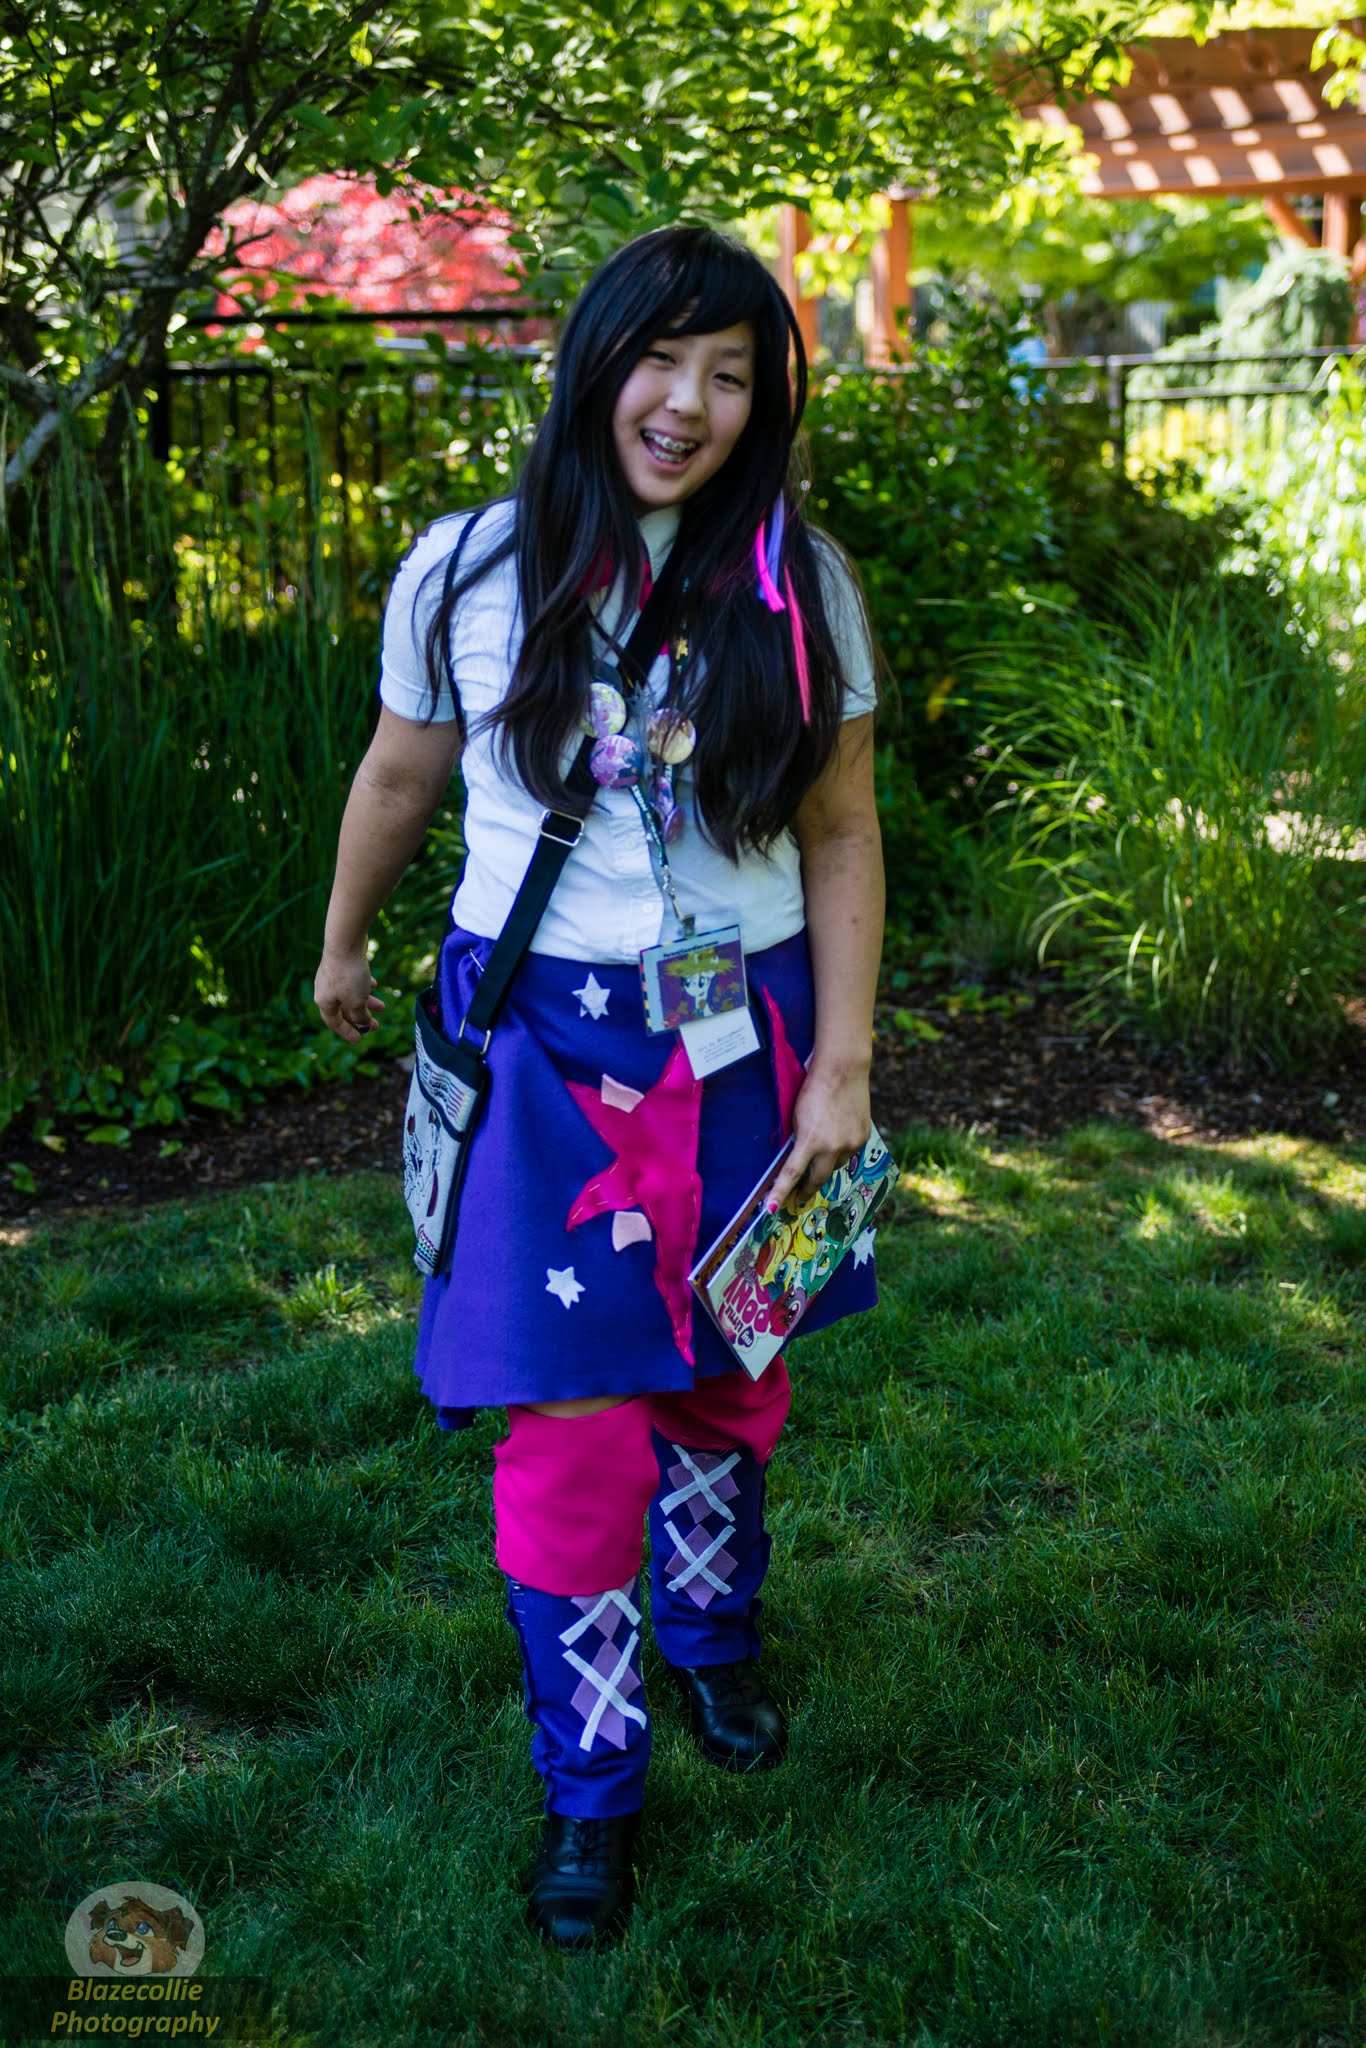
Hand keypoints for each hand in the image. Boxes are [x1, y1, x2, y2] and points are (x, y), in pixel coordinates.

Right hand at [315, 945, 385, 1043]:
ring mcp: (332, 976)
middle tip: (376, 1026)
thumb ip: (360, 1017)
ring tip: (382, 1006)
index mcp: (325, 1002)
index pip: (334, 1023)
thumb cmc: (350, 975)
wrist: (345, 942)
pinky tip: (374, 985)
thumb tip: (363, 1025)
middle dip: (361, 1018)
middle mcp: (325, 990)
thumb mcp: (357, 1002)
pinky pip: (353, 981)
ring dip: (366, 1002)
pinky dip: (363, 986)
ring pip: (351, 995)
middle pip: (344, 1010)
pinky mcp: (341, 965)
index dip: (347, 1032)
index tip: (360, 1040)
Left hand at [765, 1062, 870, 1211]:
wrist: (843, 1071)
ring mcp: (850, 1144)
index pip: (791, 1174)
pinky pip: (848, 1153)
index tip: (770, 1210)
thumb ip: (798, 1142)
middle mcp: (833, 1147)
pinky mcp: (863, 1138)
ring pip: (834, 1166)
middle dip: (806, 1189)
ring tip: (822, 1147)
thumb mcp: (797, 1118)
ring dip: (825, 1164)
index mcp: (811, 1141)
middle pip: (817, 1179)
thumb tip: (796, 1163)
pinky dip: (840, 1150)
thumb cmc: (813, 1090)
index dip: (780, 1193)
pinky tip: (837, 1135)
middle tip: (798, 1196)